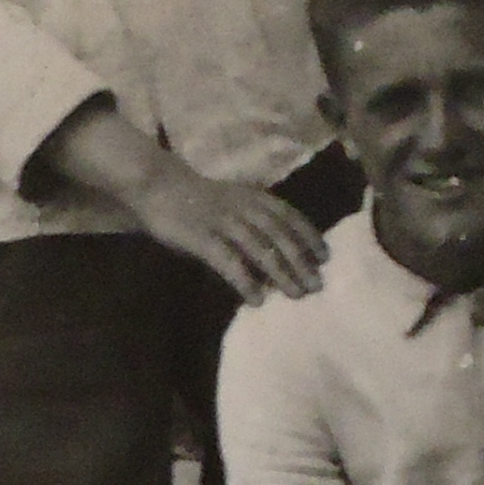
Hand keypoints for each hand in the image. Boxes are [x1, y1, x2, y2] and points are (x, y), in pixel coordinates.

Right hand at [124, 159, 329, 304]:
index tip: (325, 257)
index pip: (289, 216)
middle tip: (317, 285)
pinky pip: (228, 261)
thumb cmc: (199, 197)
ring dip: (281, 273)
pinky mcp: (202, 239)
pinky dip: (245, 280)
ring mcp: (223, 223)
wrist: (158, 185)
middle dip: (301, 261)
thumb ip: (255, 219)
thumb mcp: (233, 199)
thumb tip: (280, 252)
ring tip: (296, 294)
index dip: (309, 236)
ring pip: (259, 249)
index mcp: (253, 197)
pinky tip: (256, 299)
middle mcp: (243, 208)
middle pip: (279, 236)